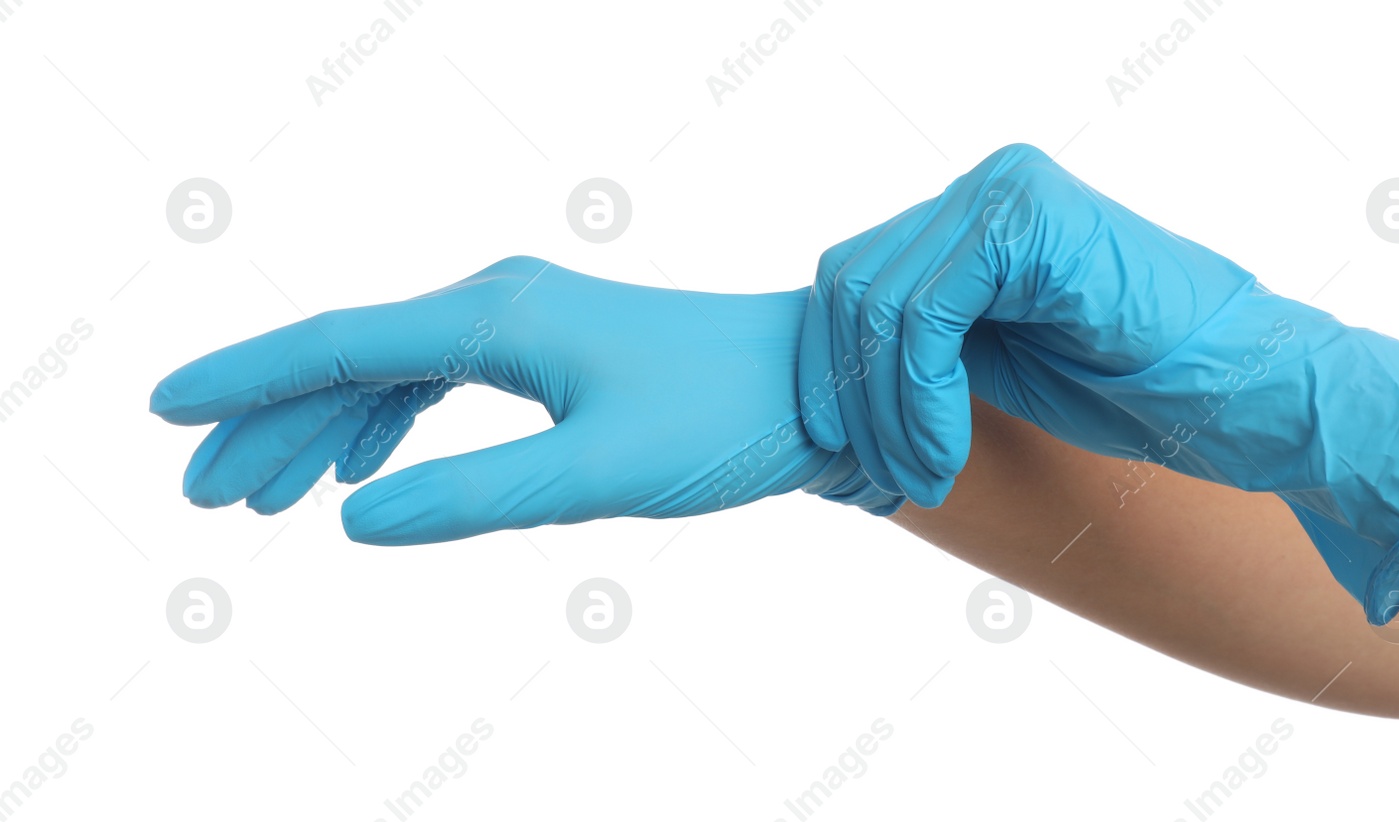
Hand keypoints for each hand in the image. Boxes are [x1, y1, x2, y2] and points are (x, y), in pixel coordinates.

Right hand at [151, 256, 900, 544]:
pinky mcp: (554, 346)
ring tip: (266, 494)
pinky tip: (366, 456)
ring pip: (391, 370)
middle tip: (208, 493)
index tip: (165, 414)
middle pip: (348, 359)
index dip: (246, 384)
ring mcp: (525, 321)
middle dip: (271, 424)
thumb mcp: (595, 473)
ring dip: (324, 427)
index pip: (337, 347)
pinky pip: (440, 375)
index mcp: (494, 319)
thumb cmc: (722, 419)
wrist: (817, 385)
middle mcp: (498, 304)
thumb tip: (353, 519)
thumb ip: (473, 499)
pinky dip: (389, 417)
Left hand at [799, 144, 1398, 622]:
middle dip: (851, 394)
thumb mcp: (998, 360)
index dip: (834, 371)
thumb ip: (925, 343)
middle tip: (884, 478)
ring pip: (880, 303)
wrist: (1241, 394)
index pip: (856, 277)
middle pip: (853, 283)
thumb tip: (830, 372)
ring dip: (887, 413)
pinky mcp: (1026, 224)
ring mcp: (1006, 193)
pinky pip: (925, 315)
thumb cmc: (1131, 387)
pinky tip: (946, 456)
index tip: (850, 454)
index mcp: (975, 212)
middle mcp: (985, 186)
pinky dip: (919, 400)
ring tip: (923, 480)